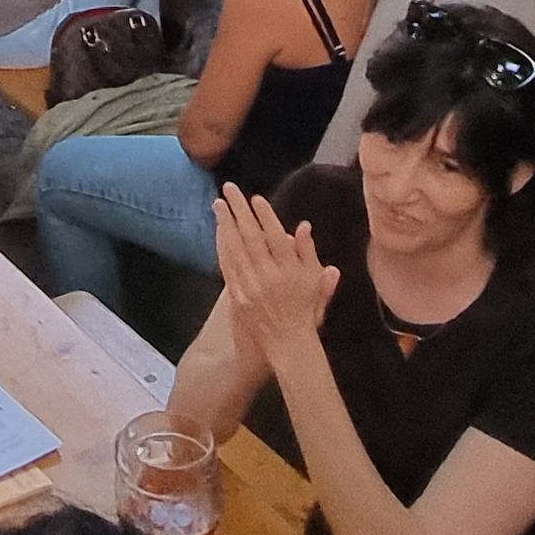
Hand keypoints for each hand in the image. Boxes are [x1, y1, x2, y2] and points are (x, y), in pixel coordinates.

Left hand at [212, 186, 338, 372]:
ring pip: (236, 250)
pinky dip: (222, 247)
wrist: (288, 345)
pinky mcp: (238, 297)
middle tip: (228, 190)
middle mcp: (270, 277)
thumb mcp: (315, 282)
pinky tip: (218, 232)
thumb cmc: (305, 311)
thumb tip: (303, 226)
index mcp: (291, 272)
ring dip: (225, 225)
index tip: (256, 199)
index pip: (275, 238)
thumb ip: (309, 254)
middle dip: (239, 211)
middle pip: (251, 238)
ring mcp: (252, 287)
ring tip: (218, 204)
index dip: (265, 217)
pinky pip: (228, 268)